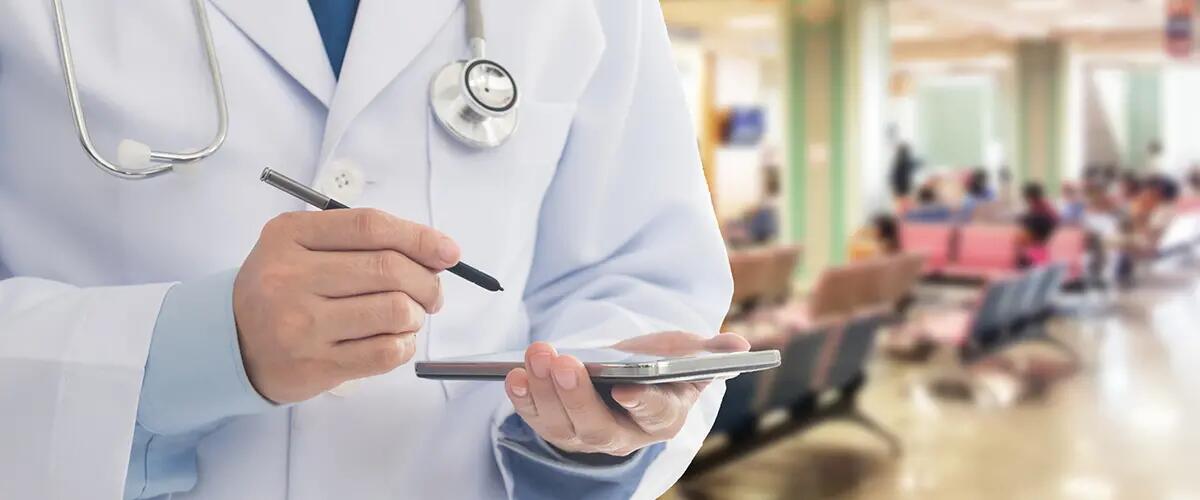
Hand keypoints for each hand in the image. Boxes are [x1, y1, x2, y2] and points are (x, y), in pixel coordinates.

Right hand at [233, 208, 459, 403]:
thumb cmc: (282, 288)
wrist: (231, 343)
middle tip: (432, 292)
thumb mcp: (301, 246)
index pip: (370, 227)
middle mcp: (291, 277)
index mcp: (289, 236)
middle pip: (389, 269)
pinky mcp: (316, 365)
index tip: (449, 252)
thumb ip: (360, 241)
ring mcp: (302, 325)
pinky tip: (395, 340)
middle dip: (427, 281)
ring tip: (407, 316)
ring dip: (416, 314)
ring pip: (394, 311)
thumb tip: (435, 253)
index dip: (420, 237)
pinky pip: (386, 352)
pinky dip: (405, 344)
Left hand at [504, 333, 750, 456]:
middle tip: (563, 361)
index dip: (642, 402)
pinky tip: (514, 375)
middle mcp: (625, 436)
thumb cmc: (661, 365)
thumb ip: (711, 350)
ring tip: (537, 354)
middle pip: (599, 426)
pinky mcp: (558, 430)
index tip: (626, 387)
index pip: (654, 415)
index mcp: (665, 417)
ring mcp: (588, 436)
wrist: (629, 376)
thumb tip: (739, 345)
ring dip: (545, 391)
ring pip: (563, 425)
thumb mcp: (687, 353)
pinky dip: (523, 400)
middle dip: (577, 395)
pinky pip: (537, 421)